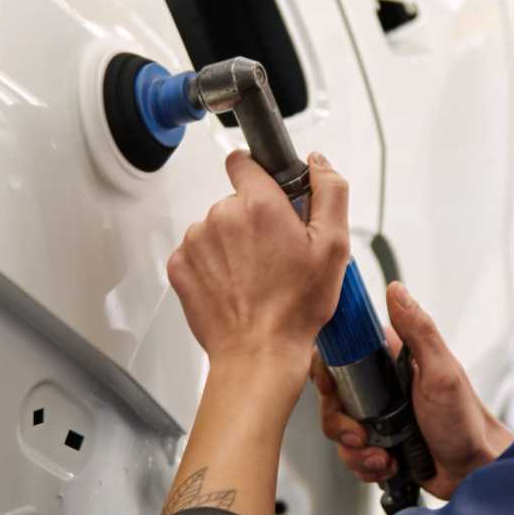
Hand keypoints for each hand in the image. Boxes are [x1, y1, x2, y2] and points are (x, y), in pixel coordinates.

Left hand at [168, 152, 350, 368]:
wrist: (259, 353)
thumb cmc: (295, 307)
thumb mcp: (334, 247)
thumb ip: (330, 192)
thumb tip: (319, 162)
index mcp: (260, 205)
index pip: (245, 162)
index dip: (260, 175)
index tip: (270, 195)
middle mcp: (222, 216)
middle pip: (235, 201)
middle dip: (254, 220)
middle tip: (275, 254)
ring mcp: (196, 241)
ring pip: (216, 227)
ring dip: (232, 244)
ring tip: (255, 276)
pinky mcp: (180, 265)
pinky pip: (197, 253)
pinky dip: (213, 265)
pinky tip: (234, 287)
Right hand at [313, 281, 511, 501]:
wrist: (474, 472)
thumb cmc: (467, 422)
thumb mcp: (442, 372)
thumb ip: (419, 331)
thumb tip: (396, 290)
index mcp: (393, 361)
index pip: (343, 354)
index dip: (327, 370)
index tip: (329, 387)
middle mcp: (382, 388)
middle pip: (333, 397)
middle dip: (340, 422)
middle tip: (361, 434)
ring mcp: (379, 419)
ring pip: (339, 430)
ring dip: (355, 449)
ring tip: (382, 456)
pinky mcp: (379, 446)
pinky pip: (352, 455)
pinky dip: (365, 465)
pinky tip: (387, 465)